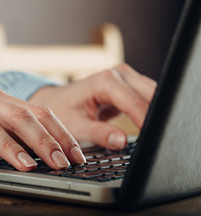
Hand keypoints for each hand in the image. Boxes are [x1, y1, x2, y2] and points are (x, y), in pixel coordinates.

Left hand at [28, 64, 156, 149]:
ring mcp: (126, 79)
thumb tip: (121, 141)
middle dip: (157, 116)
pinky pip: (148, 98)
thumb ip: (98, 134)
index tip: (155, 140)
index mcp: (105, 81)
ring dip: (157, 113)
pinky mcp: (129, 87)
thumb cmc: (62, 112)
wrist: (55, 102)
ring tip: (157, 134)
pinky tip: (150, 126)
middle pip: (151, 95)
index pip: (136, 103)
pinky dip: (151, 111)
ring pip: (154, 95)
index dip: (147, 122)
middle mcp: (119, 75)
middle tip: (160, 139)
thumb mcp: (76, 126)